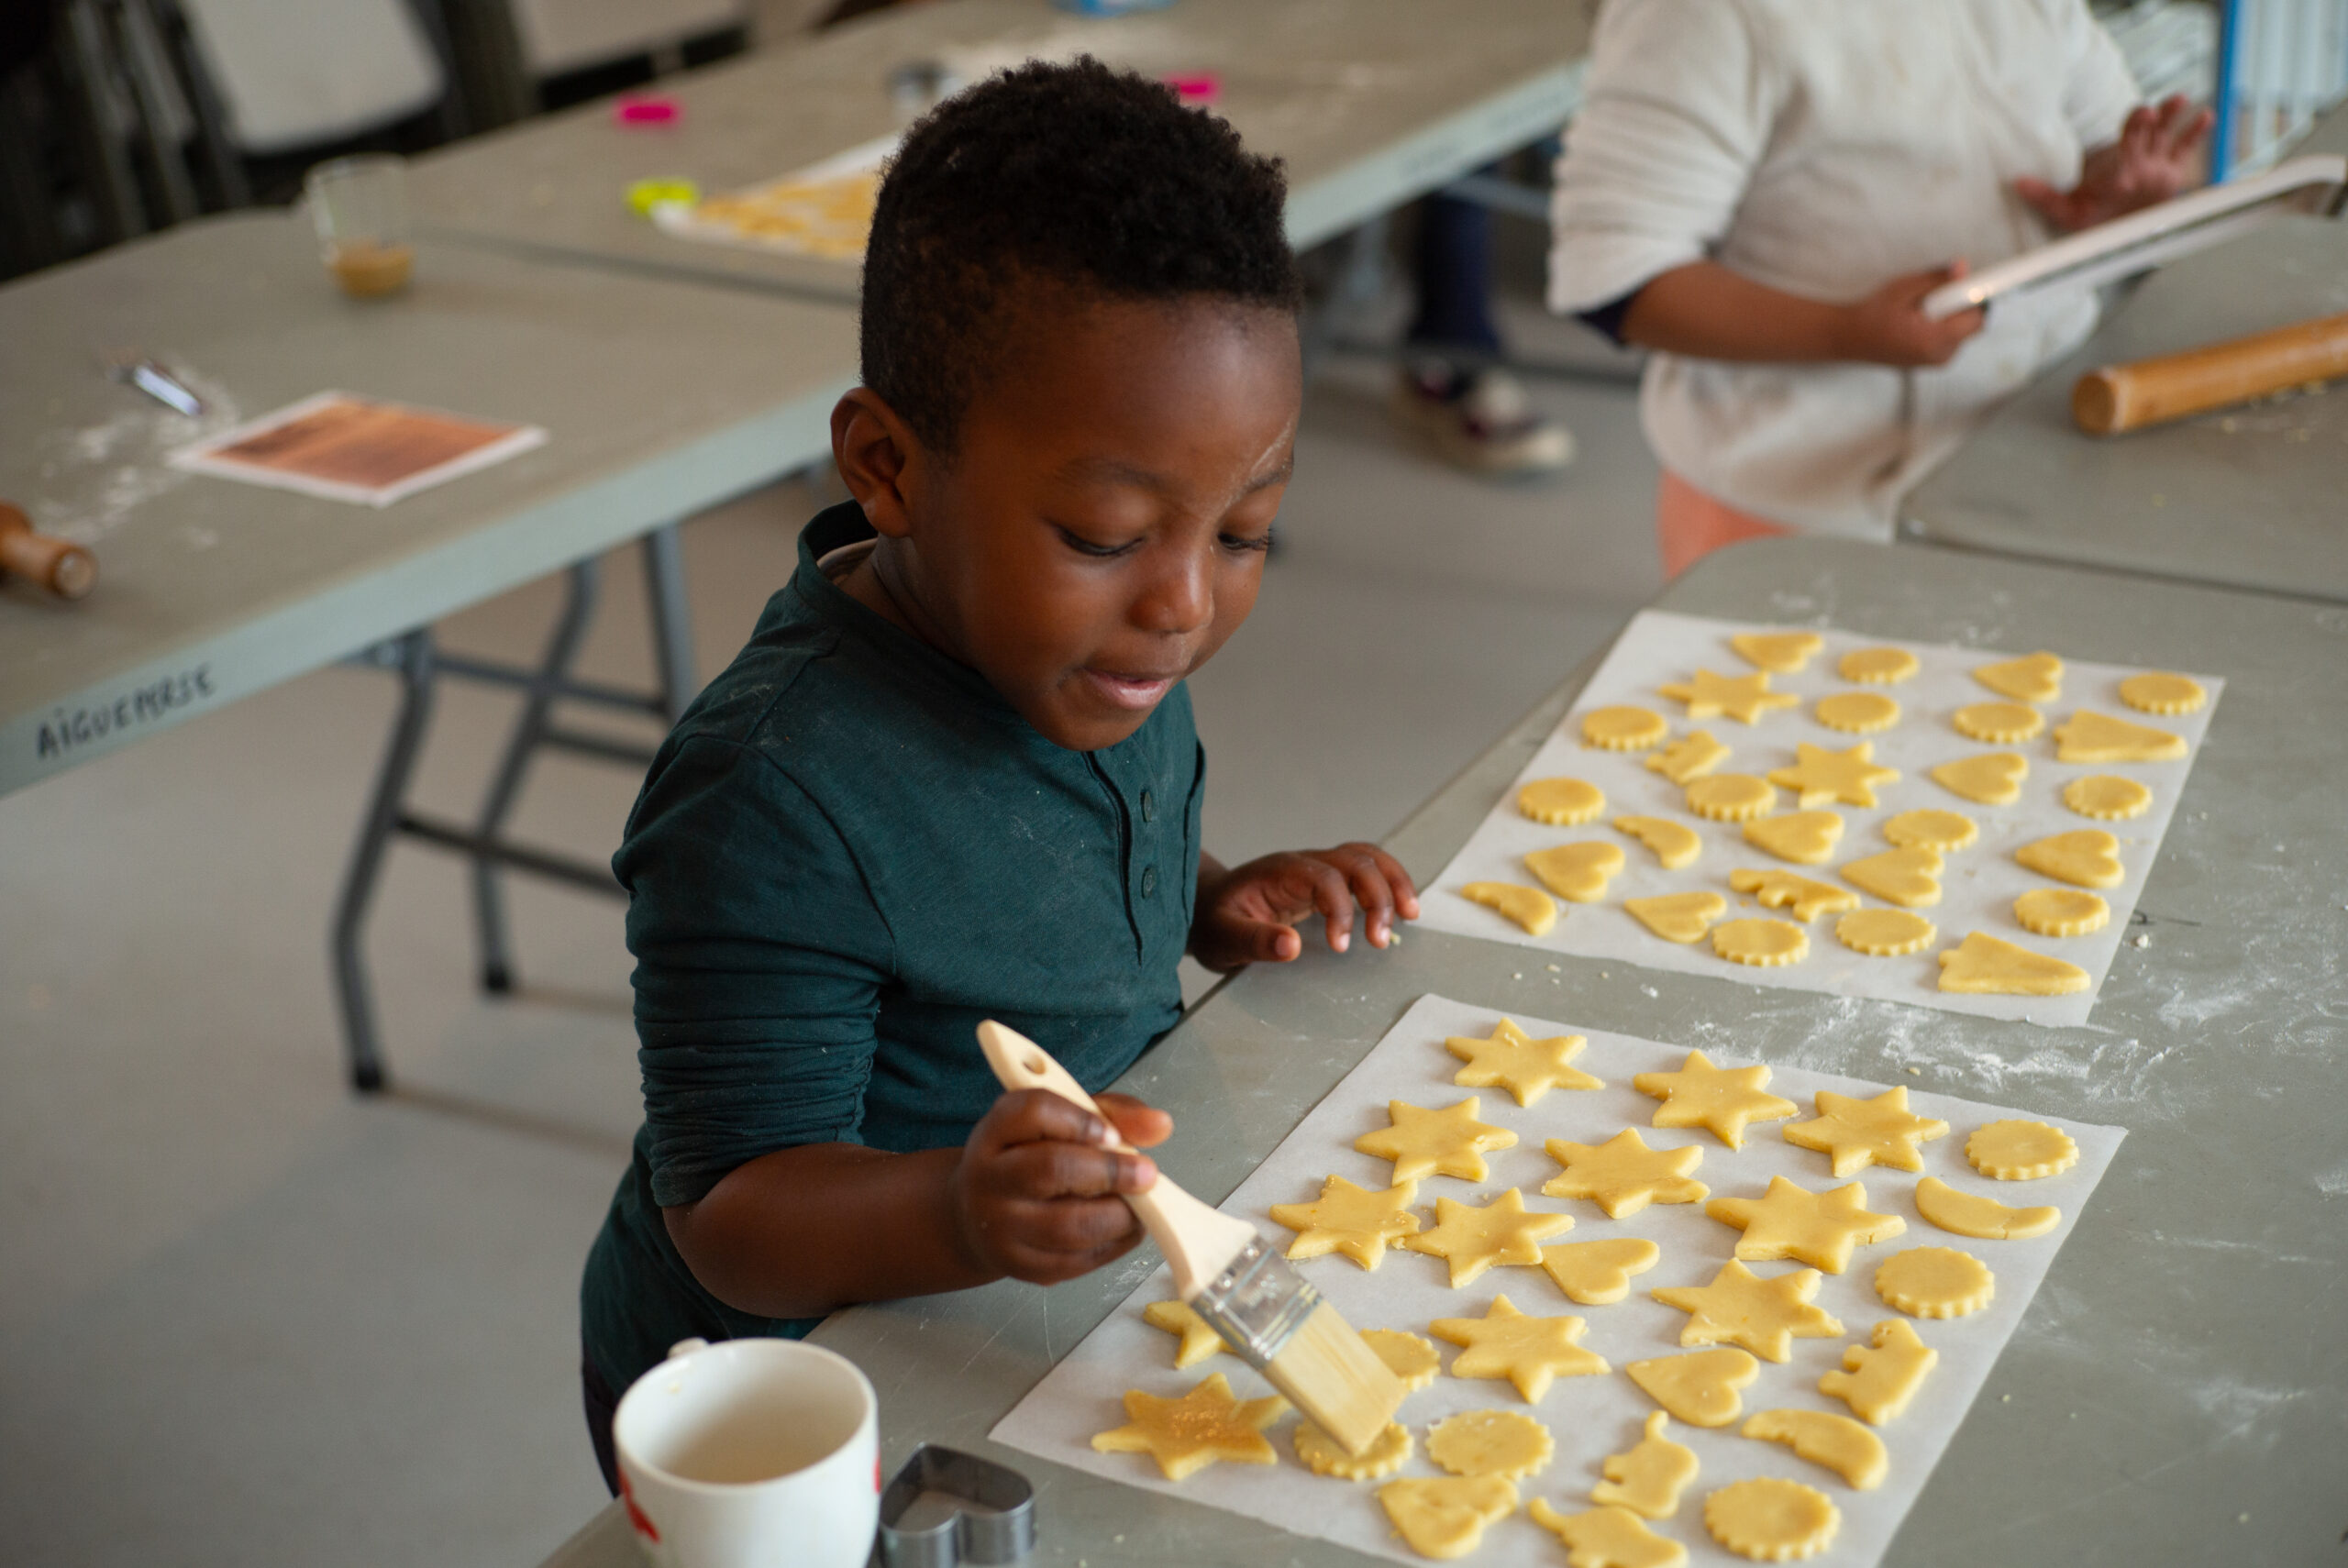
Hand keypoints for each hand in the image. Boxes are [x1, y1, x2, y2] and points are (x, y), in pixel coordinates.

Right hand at [948, 1089, 1169, 1284]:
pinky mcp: (1021, 1267)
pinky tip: (1126, 1227)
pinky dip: (1114, 1243)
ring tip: (1142, 1203)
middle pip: (1051, 1169)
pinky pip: (1077, 1260)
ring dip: (1119, 1214)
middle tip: (1147, 1173)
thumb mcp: (1063, 1123)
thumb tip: (1160, 1125)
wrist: (979, 1216)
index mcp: (995, 1131)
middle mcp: (988, 1178)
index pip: (1033, 1112)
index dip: (1080, 1120)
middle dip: (1111, 1171)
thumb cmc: (1031, 1159)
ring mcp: (1000, 1228)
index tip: (1111, 1133)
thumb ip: (1113, 1116)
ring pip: (1068, 1225)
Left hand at [1189, 842, 1419, 971]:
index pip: (1323, 878)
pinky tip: (1402, 908)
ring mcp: (1317, 867)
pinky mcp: (1327, 879)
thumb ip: (1254, 941)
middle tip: (1379, 941)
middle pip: (1355, 861)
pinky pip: (1366, 869)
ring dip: (1393, 883)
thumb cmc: (1214, 922)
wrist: (1207, 906)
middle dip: (1377, 897)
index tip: (1342, 947)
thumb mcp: (1223, 938)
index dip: (1340, 909)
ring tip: (1412, 915)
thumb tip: (1292, 947)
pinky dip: (1389, 883)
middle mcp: (1304, 863)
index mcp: (1279, 873)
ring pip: (1367, 858)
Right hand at [1830, 264, 1985, 367]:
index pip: (1977, 319)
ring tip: (1922, 311)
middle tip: (1934, 298)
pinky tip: (1919, 321)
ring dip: (1951, 318)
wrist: (1849, 338)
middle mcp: (1939, 355)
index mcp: (1935, 339)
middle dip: (1961, 308)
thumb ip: (1936, 278)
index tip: (1964, 286)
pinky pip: (1950, 341)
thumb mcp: (1904, 288)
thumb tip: (1963, 267)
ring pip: (1962, 334)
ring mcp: (1935, 362)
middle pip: (1972, 327)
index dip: (1972, 299)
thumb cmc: (1872, 314)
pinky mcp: (1930, 362)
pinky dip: (1942, 327)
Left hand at [2017, 95, 2211, 232]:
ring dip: (2171, 116)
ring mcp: (2153, 163)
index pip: (2121, 146)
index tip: (2138, 117)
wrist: (2110, 231)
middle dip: (2146, 119)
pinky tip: (2206, 116)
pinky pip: (2184, 148)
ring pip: (2164, 133)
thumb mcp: (2065, 210)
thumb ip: (2044, 197)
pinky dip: (2195, 133)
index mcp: (2112, 166)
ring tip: (2179, 99)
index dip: (2129, 132)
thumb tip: (2017, 184)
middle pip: (2141, 132)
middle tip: (2149, 110)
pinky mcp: (2170, 172)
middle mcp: (2133, 159)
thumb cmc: (2087, 218)